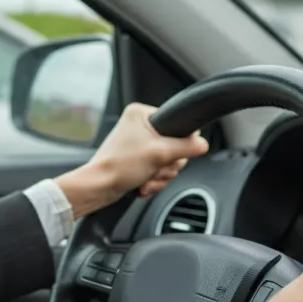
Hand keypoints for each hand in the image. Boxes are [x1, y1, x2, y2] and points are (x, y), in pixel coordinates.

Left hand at [55, 103, 208, 218]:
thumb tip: (203, 144)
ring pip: (167, 161)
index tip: (168, 154)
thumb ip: (186, 147)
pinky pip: (157, 170)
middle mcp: (139, 125)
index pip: (177, 124)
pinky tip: (143, 184)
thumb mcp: (159, 153)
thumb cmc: (119, 166)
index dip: (178, 144)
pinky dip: (153, 181)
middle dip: (166, 165)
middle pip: (175, 147)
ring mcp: (138, 144)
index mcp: (141, 113)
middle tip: (154, 168)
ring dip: (160, 176)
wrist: (99, 188)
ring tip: (146, 178)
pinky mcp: (137, 160)